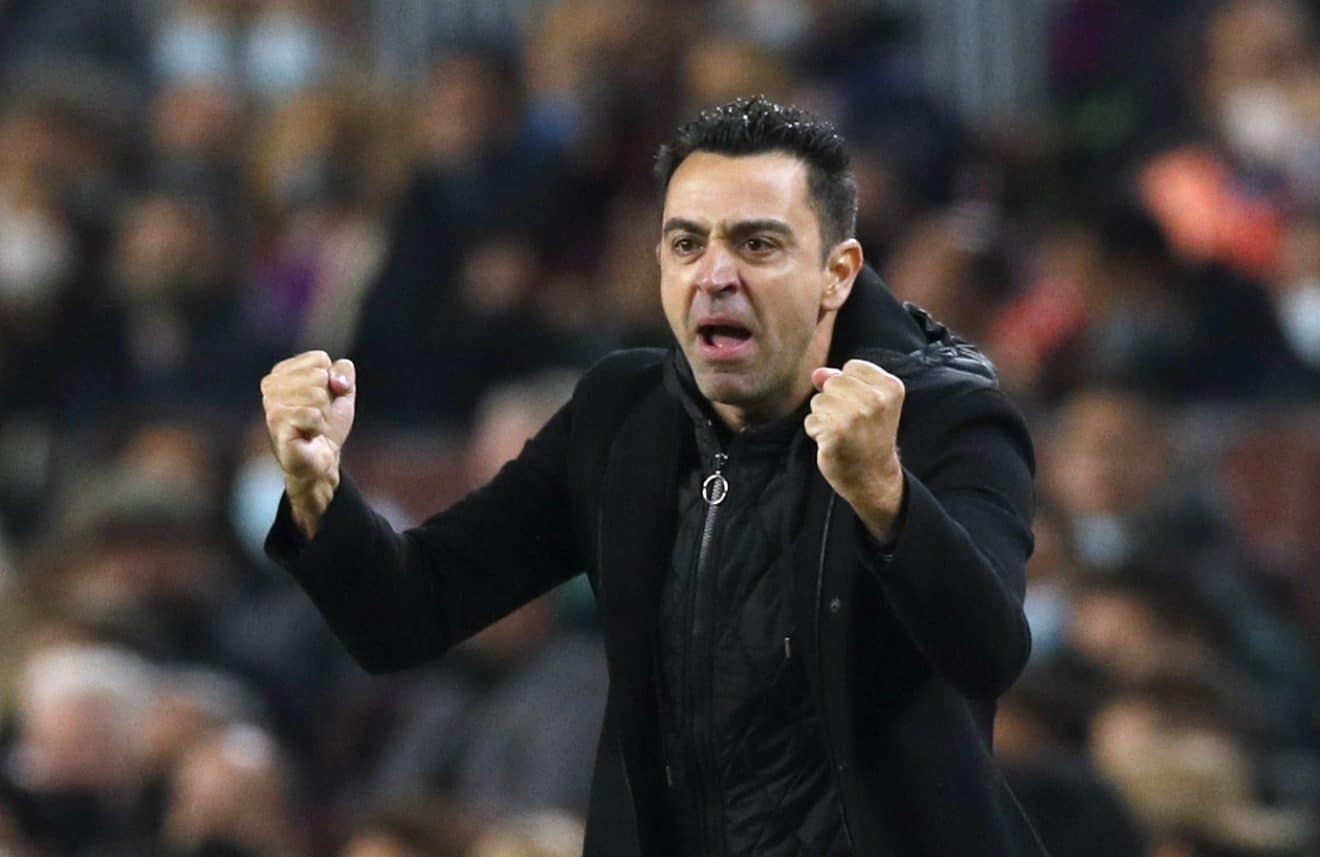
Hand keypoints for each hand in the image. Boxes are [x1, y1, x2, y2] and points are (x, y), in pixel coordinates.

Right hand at [260, 350, 355, 535]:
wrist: (322, 459)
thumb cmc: (327, 423)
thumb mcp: (342, 390)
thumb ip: (343, 370)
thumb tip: (336, 381)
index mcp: (283, 371)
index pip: (320, 359)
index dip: (331, 381)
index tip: (323, 399)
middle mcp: (270, 385)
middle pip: (319, 376)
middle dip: (327, 399)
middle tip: (317, 416)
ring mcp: (270, 404)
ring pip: (317, 395)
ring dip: (323, 415)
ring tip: (311, 426)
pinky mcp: (276, 424)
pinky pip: (313, 414)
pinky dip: (318, 427)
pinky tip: (308, 435)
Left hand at [804, 359, 905, 541]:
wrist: (874, 477)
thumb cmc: (869, 436)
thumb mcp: (867, 403)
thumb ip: (842, 380)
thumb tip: (816, 374)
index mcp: (890, 387)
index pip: (851, 366)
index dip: (850, 386)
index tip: (863, 408)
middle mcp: (875, 400)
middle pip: (832, 382)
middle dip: (834, 401)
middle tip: (852, 424)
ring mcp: (855, 417)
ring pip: (818, 401)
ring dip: (823, 417)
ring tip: (843, 433)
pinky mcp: (836, 434)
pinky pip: (811, 421)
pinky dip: (816, 432)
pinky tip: (833, 444)